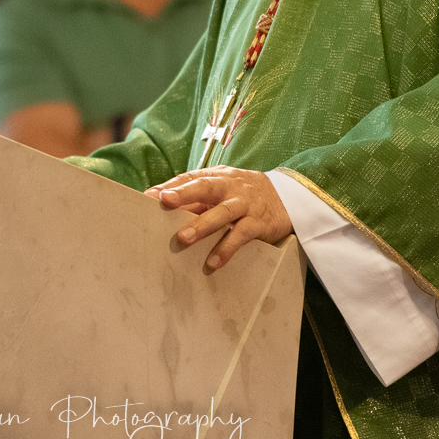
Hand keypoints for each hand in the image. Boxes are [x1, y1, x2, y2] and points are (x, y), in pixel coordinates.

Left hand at [146, 167, 291, 270]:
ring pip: (223, 212)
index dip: (172, 185)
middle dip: (185, 193)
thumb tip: (161, 203)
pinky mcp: (259, 223)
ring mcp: (246, 204)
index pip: (192, 178)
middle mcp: (231, 187)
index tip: (150, 195)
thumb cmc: (243, 195)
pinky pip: (241, 235)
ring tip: (183, 238)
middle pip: (206, 186)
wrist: (288, 198)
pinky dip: (227, 248)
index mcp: (218, 177)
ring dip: (203, 225)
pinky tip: (212, 262)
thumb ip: (197, 196)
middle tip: (165, 201)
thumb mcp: (223, 189)